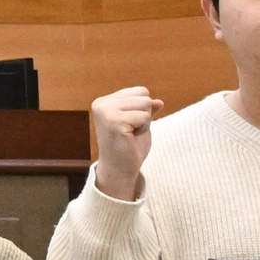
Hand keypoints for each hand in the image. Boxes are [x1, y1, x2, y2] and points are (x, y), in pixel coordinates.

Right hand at [90, 84, 160, 201]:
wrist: (120, 169)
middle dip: (143, 113)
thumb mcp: (139, 123)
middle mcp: (101, 103)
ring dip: (143, 120)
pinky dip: (142, 127)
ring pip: (144, 103)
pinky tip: (130, 137)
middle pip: (143, 94)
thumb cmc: (128, 147)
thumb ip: (146, 110)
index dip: (142, 108)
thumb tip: (159, 101)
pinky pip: (144, 116)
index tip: (130, 125)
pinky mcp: (114, 121)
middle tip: (131, 131)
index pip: (139, 90)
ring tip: (130, 133)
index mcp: (104, 102)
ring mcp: (106, 112)